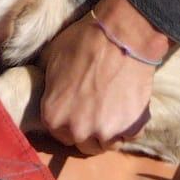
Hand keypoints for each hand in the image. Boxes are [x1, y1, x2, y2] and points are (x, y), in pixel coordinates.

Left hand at [40, 0, 170, 153]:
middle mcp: (78, 130)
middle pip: (84, 144)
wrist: (122, 35)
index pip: (60, 134)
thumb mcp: (51, 58)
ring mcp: (106, 131)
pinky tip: (130, 105)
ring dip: (111, 131)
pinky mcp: (132, 127)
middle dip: (90, 131)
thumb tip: (46, 89)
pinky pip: (132, 134)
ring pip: (108, 144)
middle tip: (98, 110)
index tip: (79, 111)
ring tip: (115, 109)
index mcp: (53, 116)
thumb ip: (48, 85)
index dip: (70, 122)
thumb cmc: (83, 42)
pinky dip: (132, 124)